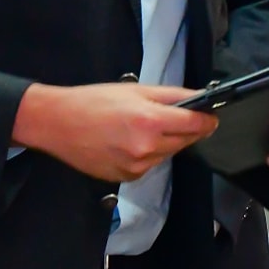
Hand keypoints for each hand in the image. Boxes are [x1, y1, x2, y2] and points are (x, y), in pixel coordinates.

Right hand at [11, 82, 216, 182]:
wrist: (57, 124)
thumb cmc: (94, 101)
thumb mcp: (136, 90)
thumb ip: (172, 96)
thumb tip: (198, 100)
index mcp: (151, 121)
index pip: (196, 125)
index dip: (207, 119)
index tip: (211, 116)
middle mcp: (147, 148)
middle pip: (185, 141)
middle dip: (185, 129)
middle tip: (171, 116)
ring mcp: (137, 167)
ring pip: (167, 154)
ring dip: (165, 142)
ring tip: (142, 127)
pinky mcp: (126, 178)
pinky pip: (150, 165)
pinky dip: (148, 154)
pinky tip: (129, 141)